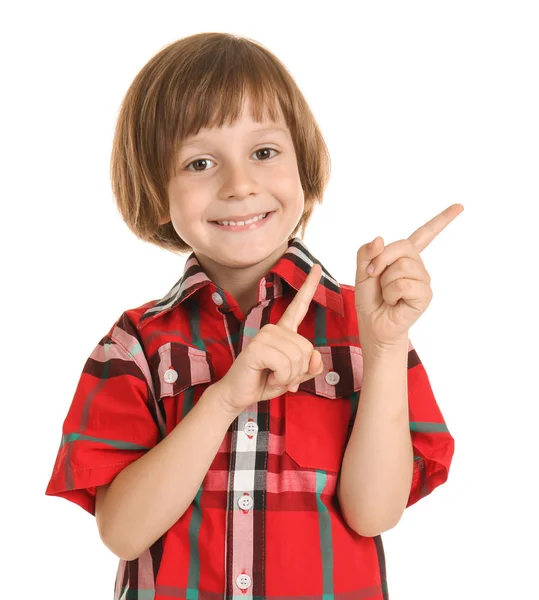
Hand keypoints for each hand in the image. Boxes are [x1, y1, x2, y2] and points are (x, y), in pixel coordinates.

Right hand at [215, 263, 324, 413]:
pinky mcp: (257, 347)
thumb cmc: (265, 382)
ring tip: (273, 376)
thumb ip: (309, 367)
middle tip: (280, 376)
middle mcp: (274, 328)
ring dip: (288, 376)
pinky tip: (268, 377)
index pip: (299, 306)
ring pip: (297, 358)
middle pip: (306, 348)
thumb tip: (315, 356)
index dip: (309, 287)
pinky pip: (284, 364)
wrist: (239, 395)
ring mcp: (264, 335)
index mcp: (284, 331)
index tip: (317, 267)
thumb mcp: (294, 376)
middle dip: (298, 370)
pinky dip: (281, 378)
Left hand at [355, 203, 463, 351]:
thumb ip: (366, 253)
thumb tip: (379, 239)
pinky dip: (392, 293)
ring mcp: (423, 280)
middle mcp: (417, 266)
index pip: (425, 235)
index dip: (442, 220)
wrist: (373, 325)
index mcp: (404, 257)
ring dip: (385, 281)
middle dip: (381, 260)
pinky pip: (404, 284)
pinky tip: (394, 302)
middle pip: (402, 246)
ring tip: (387, 294)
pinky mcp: (425, 295)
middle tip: (374, 276)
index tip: (460, 206)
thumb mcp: (362, 272)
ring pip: (402, 266)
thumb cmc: (370, 299)